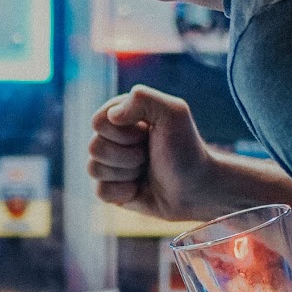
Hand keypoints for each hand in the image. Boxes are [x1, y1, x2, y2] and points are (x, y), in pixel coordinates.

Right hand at [88, 86, 220, 222]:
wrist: (198, 189)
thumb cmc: (187, 149)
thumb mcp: (173, 113)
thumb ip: (143, 99)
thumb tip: (112, 115)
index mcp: (123, 115)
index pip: (98, 121)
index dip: (123, 133)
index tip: (147, 134)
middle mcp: (113, 138)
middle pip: (94, 147)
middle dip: (127, 155)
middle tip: (149, 155)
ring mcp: (111, 164)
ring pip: (94, 169)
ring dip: (126, 173)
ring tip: (145, 171)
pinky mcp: (112, 189)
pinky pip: (100, 191)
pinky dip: (123, 192)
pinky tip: (139, 188)